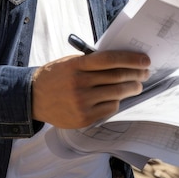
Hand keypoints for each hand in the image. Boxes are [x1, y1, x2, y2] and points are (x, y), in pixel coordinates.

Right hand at [31, 50, 150, 128]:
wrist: (33, 97)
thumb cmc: (56, 76)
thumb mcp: (70, 62)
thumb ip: (92, 62)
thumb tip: (122, 62)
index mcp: (76, 65)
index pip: (109, 59)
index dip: (130, 59)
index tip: (145, 60)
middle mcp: (79, 83)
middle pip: (117, 77)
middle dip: (136, 74)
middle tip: (145, 72)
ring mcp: (82, 102)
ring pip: (116, 94)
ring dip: (131, 89)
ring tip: (137, 85)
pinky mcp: (83, 118)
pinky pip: (109, 108)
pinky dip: (117, 102)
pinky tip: (119, 98)